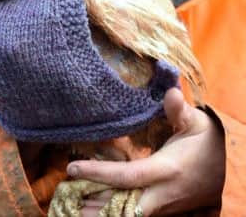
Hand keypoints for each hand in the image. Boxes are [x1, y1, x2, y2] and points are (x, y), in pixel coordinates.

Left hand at [67, 88, 224, 215]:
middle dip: (93, 205)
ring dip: (99, 211)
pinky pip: (133, 214)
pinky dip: (112, 212)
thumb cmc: (209, 143)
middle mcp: (161, 193)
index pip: (127, 176)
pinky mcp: (162, 209)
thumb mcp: (197, 123)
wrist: (229, 170)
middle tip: (65, 196)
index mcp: (166, 170)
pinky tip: (93, 208)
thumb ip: (180, 110)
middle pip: (121, 207)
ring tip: (71, 205)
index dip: (99, 174)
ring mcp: (161, 205)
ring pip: (125, 215)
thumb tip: (170, 90)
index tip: (72, 168)